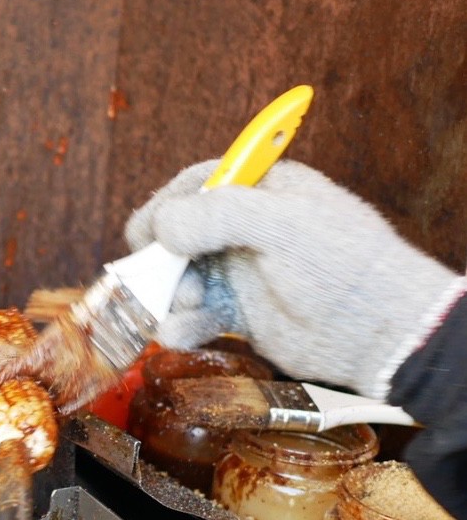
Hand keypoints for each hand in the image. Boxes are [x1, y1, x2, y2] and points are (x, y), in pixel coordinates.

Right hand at [125, 160, 460, 398]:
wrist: (376, 333)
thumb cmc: (341, 267)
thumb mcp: (282, 225)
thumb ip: (218, 216)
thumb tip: (161, 227)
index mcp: (263, 190)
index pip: (198, 185)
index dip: (164, 206)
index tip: (142, 234)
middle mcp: (247, 229)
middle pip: (180, 235)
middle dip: (163, 259)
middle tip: (159, 280)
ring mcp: (242, 272)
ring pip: (182, 278)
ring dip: (169, 296)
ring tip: (182, 310)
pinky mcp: (240, 314)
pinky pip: (195, 316)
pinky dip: (182, 326)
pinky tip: (182, 334)